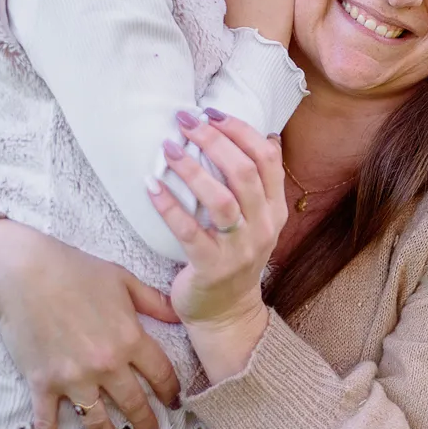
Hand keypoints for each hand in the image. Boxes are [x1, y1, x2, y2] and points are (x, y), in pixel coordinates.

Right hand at [0, 220, 181, 428]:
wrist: (25, 273)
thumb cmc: (77, 270)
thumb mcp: (124, 280)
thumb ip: (153, 301)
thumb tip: (179, 312)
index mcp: (130, 338)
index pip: (160, 374)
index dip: (170, 390)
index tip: (175, 402)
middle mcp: (106, 364)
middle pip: (132, 403)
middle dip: (146, 423)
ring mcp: (73, 377)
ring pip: (96, 419)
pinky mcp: (42, 382)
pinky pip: (46, 421)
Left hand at [149, 109, 287, 380]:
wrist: (227, 315)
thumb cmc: (235, 259)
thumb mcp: (258, 220)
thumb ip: (261, 184)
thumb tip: (266, 134)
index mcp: (276, 210)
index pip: (267, 158)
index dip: (241, 130)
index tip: (212, 112)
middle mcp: (263, 227)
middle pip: (243, 172)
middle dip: (213, 140)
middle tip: (185, 121)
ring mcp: (239, 249)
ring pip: (220, 199)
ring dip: (192, 168)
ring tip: (168, 147)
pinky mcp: (211, 268)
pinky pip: (189, 232)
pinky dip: (169, 205)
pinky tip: (151, 185)